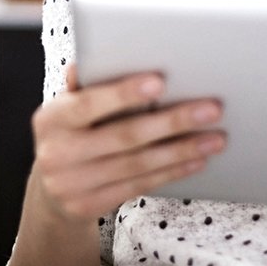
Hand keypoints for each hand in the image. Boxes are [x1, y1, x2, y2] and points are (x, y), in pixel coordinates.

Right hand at [29, 64, 225, 223]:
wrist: (50, 191)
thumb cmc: (71, 134)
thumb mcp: (67, 109)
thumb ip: (85, 87)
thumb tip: (95, 58)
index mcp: (51, 119)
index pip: (89, 103)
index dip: (124, 93)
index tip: (160, 81)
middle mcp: (57, 153)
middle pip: (124, 136)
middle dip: (173, 121)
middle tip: (212, 109)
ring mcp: (71, 185)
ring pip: (138, 165)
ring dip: (182, 150)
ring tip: (215, 138)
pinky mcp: (90, 207)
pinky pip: (140, 185)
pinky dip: (172, 171)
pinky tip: (197, 160)